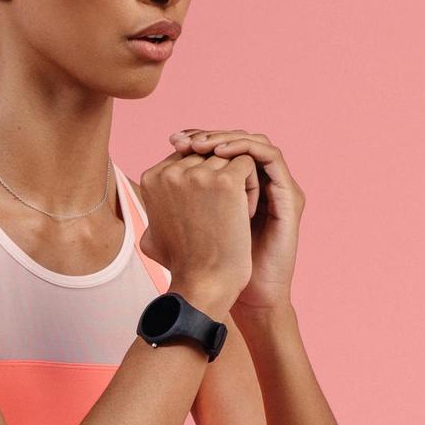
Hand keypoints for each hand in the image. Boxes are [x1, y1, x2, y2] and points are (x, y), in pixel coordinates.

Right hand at [136, 147, 257, 314]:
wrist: (204, 284)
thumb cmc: (182, 264)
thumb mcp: (153, 233)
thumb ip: (153, 209)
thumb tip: (150, 193)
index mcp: (151, 178)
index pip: (186, 158)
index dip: (204, 179)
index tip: (209, 209)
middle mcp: (170, 171)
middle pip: (207, 156)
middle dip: (220, 178)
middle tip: (223, 213)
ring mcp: (198, 174)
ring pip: (229, 158)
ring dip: (238, 183)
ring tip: (235, 214)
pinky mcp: (226, 181)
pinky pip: (247, 165)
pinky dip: (252, 186)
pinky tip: (246, 212)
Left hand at [167, 127, 299, 312]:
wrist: (233, 290)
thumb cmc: (201, 267)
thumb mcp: (175, 232)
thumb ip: (165, 210)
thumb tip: (136, 188)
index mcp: (235, 187)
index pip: (219, 148)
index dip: (197, 139)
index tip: (174, 139)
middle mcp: (257, 183)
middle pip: (235, 140)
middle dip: (208, 134)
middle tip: (184, 138)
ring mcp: (275, 187)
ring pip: (252, 142)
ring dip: (226, 138)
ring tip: (201, 145)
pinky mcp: (288, 194)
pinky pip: (269, 156)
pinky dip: (246, 148)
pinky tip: (220, 153)